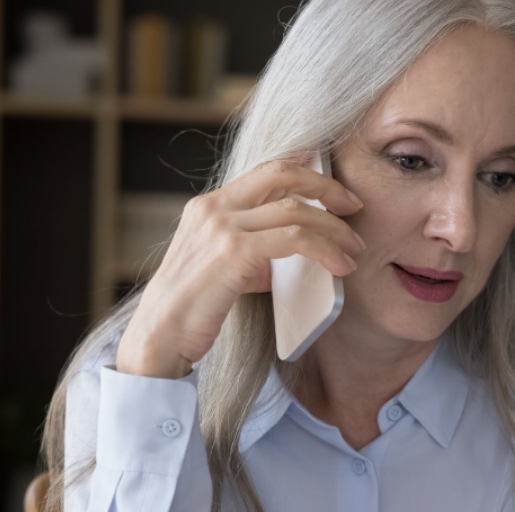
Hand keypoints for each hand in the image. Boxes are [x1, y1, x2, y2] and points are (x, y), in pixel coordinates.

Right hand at [117, 155, 365, 378]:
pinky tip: (339, 266)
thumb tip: (300, 246)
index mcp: (209, 205)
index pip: (265, 171)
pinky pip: (294, 239)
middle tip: (355, 207)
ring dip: (334, 229)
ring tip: (354, 250)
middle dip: (327, 188)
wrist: (160, 337)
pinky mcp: (234, 251)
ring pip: (296, 209)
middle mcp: (213, 207)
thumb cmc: (194, 309)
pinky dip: (325, 250)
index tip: (335, 188)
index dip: (306, 172)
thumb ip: (257, 248)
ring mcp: (221, 226)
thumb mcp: (225, 266)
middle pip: (283, 174)